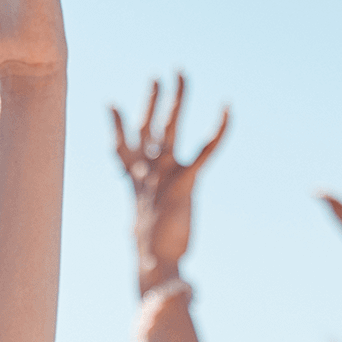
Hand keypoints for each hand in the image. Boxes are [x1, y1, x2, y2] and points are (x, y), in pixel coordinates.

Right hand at [112, 74, 228, 288]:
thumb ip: (146, 243)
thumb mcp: (146, 245)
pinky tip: (228, 110)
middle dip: (150, 103)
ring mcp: (164, 176)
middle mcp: (147, 175)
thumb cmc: (151, 261)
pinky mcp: (184, 182)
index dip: (118, 128)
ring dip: (175, 100)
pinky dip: (218, 131)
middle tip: (155, 78)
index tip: (113, 106)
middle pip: (145, 130)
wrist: (154, 265)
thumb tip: (144, 267)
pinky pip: (204, 151)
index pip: (123, 152)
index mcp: (136, 187)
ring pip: (169, 129)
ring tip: (180, 74)